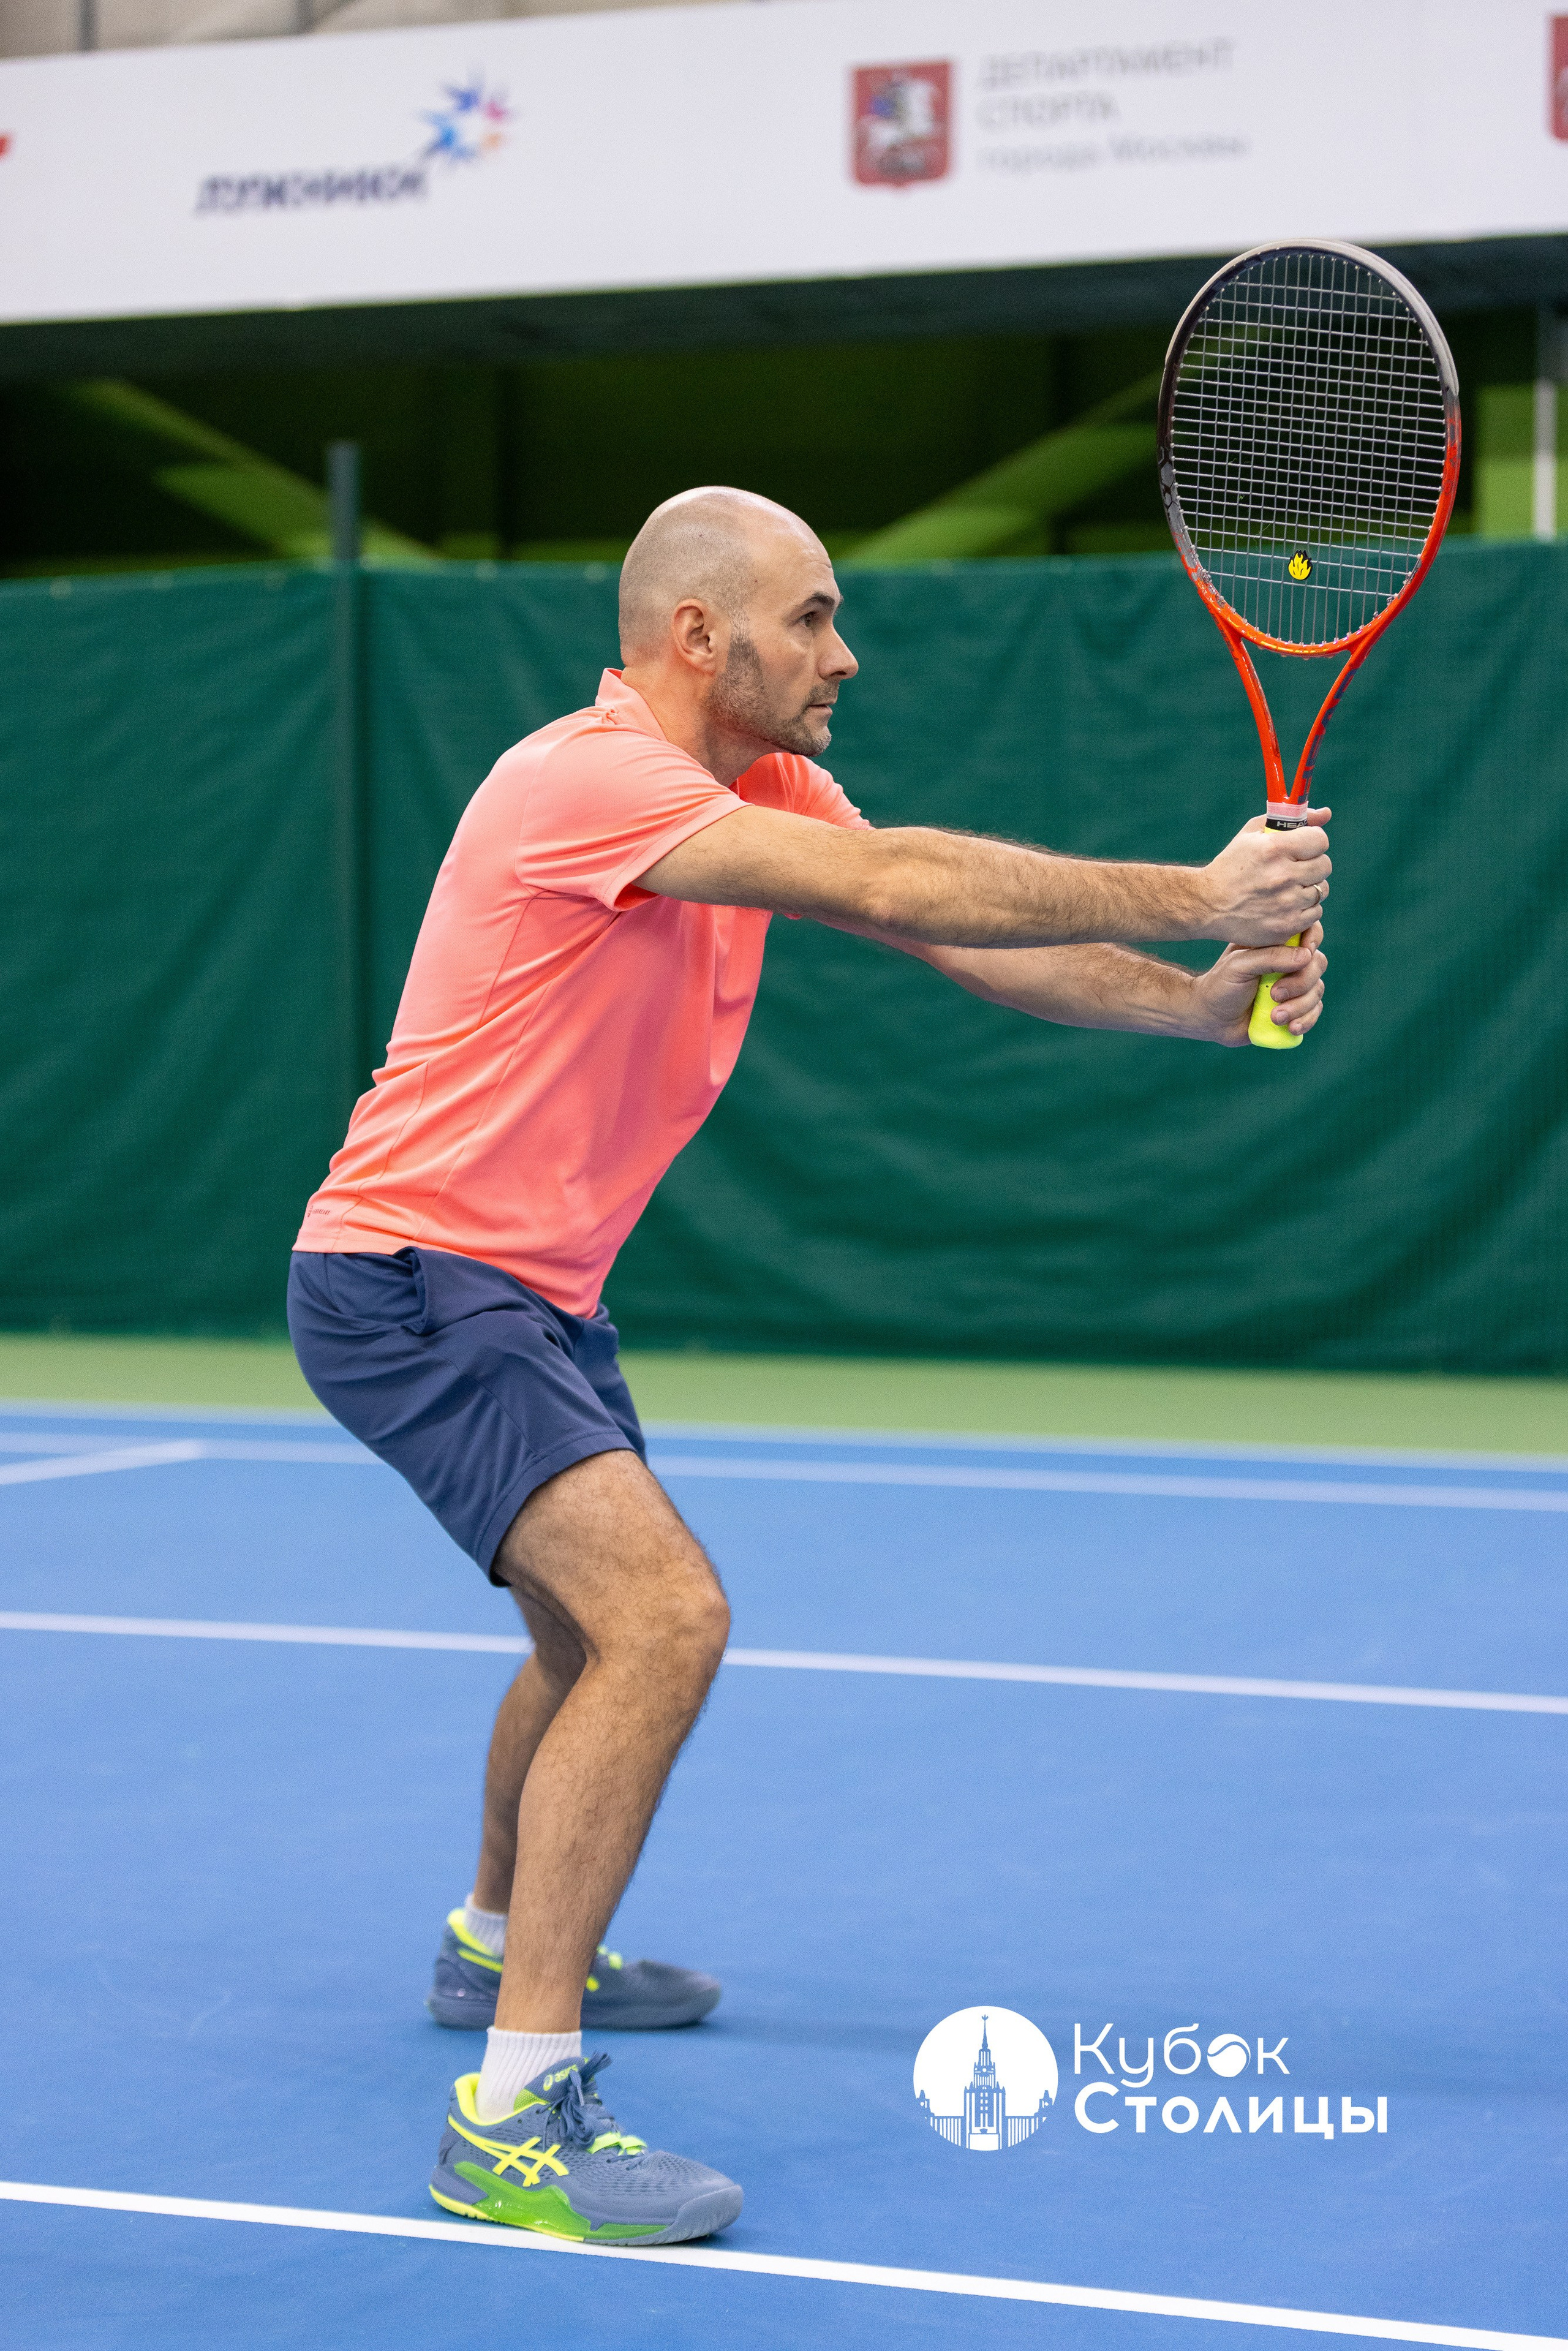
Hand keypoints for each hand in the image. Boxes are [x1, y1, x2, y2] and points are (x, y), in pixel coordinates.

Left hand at [1190, 920, 1326, 1045]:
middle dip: (1300, 983)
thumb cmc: (1221, 986)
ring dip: (1299, 1007)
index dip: (1313, 939)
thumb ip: (1270, 957)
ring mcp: (1294, 987)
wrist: (1211, 1018)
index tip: (1305, 952)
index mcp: (1276, 944)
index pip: (1308, 931)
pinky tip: (1291, 1028)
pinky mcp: (1294, 1009)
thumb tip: (1306, 956)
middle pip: (1317, 964)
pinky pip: (1313, 1011)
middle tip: (1274, 995)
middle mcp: (1289, 963)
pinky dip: (1306, 1020)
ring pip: (1316, 990)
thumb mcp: (1239, 966)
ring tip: (1275, 1018)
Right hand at [1201, 808, 1330, 943]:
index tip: (1304, 847)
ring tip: (1288, 888)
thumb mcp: (1253, 834)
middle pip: (1324, 865)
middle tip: (1295, 868)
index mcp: (1273, 849)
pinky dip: (1304, 910)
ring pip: (1321, 890)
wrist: (1207, 905)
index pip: (1320, 840)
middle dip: (1312, 864)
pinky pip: (1315, 914)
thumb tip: (1326, 813)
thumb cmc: (1231, 865)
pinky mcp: (1286, 926)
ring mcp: (1286, 903)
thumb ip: (1290, 819)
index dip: (1313, 842)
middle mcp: (1282, 876)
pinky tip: (1286, 905)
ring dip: (1309, 888)